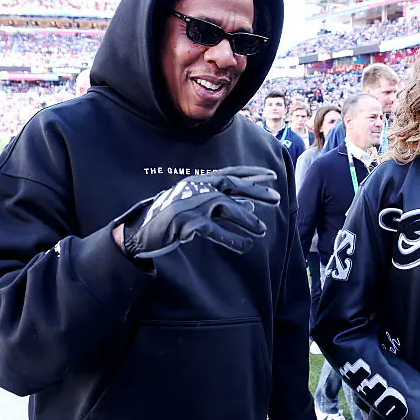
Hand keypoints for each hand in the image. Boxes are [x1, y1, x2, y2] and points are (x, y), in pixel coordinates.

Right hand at [113, 166, 279, 259]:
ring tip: (262, 231)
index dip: (251, 174)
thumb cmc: (172, 216)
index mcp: (200, 181)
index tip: (271, 175)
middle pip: (231, 186)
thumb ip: (222, 203)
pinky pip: (213, 230)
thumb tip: (249, 203)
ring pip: (225, 207)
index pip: (230, 173)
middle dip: (256, 191)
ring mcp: (191, 204)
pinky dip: (230, 238)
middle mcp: (197, 188)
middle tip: (277, 199)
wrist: (142, 229)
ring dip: (246, 219)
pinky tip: (244, 246)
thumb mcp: (198, 205)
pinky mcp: (186, 222)